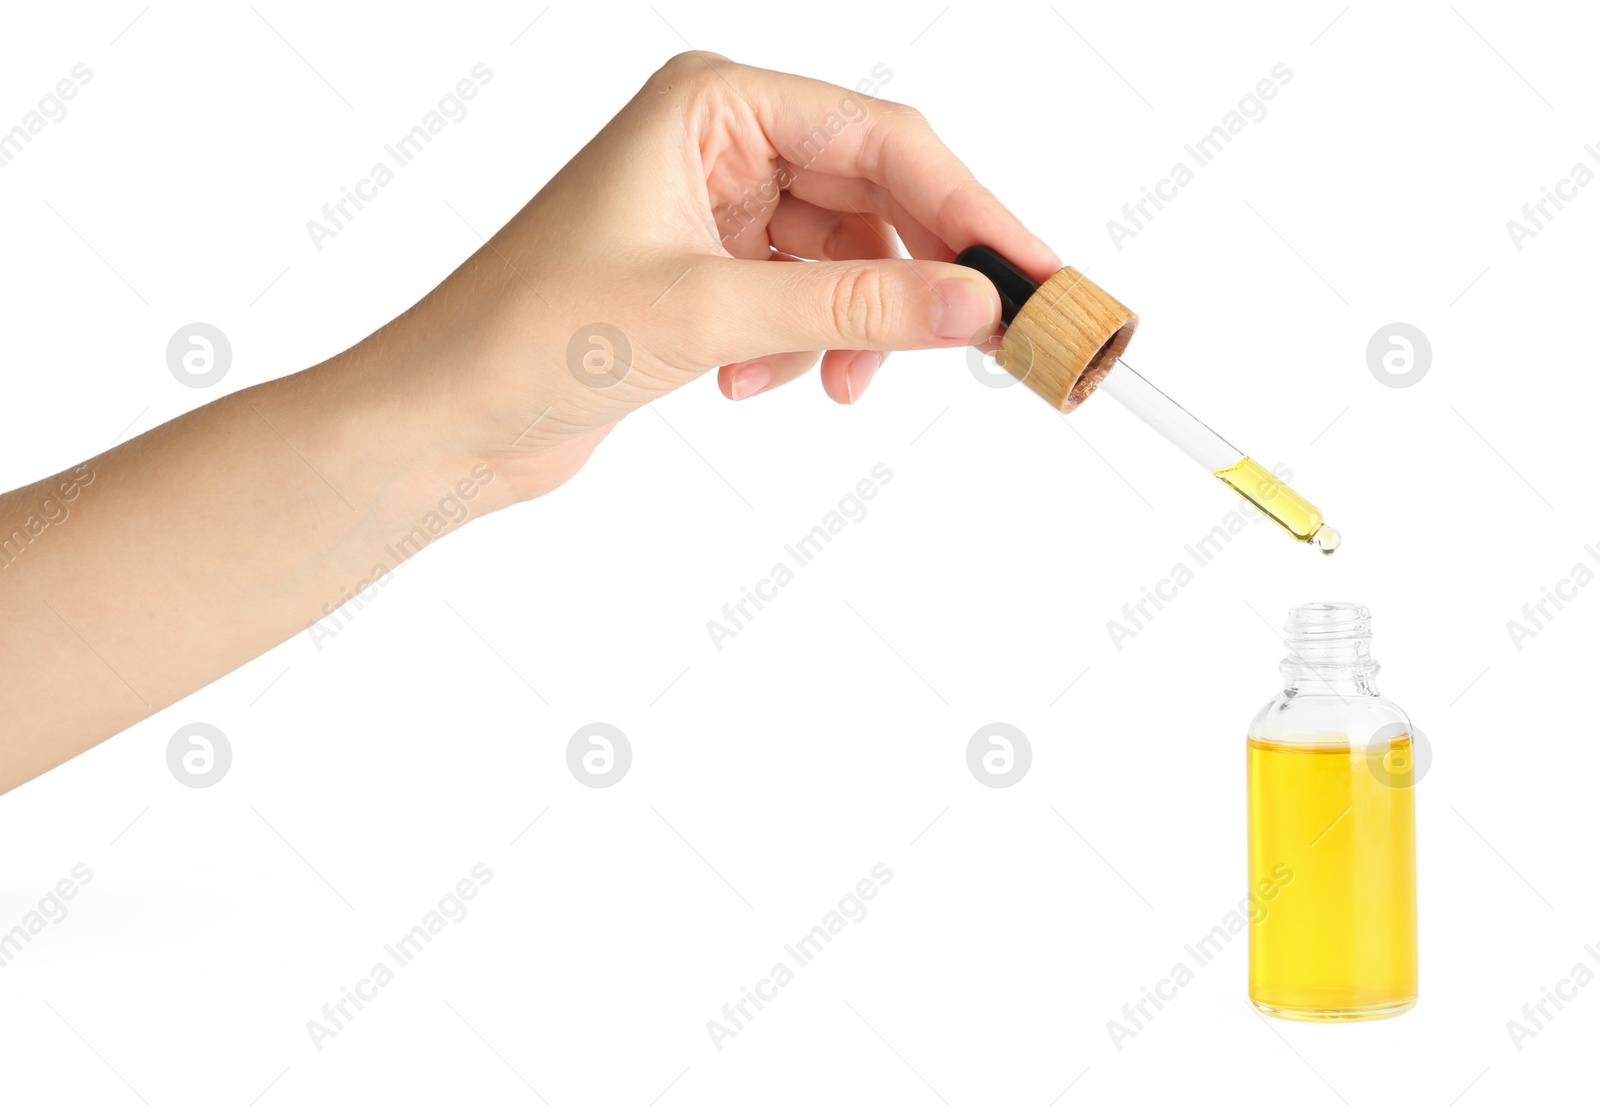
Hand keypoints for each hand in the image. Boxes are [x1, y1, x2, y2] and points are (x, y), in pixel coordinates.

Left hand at [384, 52, 1060, 502]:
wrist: (444, 419)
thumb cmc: (529, 336)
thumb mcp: (711, 314)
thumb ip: (853, 303)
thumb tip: (975, 303)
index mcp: (714, 103)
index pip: (884, 142)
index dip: (973, 210)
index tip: (1038, 275)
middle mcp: (721, 141)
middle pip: (877, 197)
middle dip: (919, 278)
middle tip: (990, 343)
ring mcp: (716, 209)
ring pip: (845, 260)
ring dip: (846, 329)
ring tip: (818, 386)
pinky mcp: (709, 275)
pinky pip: (804, 301)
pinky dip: (798, 349)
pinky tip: (747, 387)